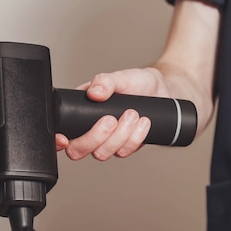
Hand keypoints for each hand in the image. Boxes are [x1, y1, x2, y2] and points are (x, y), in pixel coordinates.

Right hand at [56, 0, 220, 160]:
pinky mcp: (126, 147)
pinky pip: (124, 152)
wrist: (170, 93)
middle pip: (79, 150)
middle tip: (111, 119)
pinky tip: (144, 123)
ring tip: (133, 114)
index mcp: (83, 111)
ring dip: (119, 136)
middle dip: (95, 137)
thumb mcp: (124, 76)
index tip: (65, 138)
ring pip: (103, 154)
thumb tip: (94, 92)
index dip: (59, 141)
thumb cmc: (144, 83)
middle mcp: (92, 129)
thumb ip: (106, 81)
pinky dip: (134, 138)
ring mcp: (109, 140)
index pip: (64, 133)